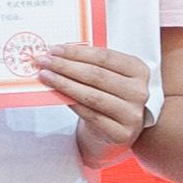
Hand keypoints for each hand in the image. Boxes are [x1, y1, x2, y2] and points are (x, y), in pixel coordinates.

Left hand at [32, 40, 152, 154]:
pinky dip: (72, 103)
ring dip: (64, 84)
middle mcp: (139, 91)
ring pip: (92, 95)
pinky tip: (57, 94)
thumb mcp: (108, 76)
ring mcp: (132, 114)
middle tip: (43, 61)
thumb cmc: (109, 96)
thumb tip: (58, 53)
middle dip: (66, 66)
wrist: (117, 131)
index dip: (77, 52)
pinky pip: (90, 114)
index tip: (54, 49)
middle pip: (97, 75)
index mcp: (139, 70)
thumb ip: (90, 64)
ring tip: (45, 76)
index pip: (104, 57)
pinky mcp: (121, 133)